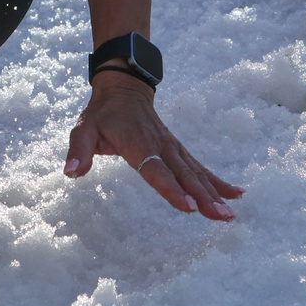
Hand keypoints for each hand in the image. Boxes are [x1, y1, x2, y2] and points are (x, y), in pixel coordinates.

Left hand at [64, 72, 241, 220]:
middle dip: (203, 197)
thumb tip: (70, 172)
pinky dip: (218, 181)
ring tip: (229, 215)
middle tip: (220, 217)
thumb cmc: (102, 113)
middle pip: (184, 175)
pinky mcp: (179, 150)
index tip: (189, 206)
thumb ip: (78, 150)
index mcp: (137, 144)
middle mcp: (161, 146)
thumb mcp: (82, 129)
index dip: (171, 189)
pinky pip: (200, 167)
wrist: (124, 88)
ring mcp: (173, 148)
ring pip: (196, 173)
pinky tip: (235, 194)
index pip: (155, 169)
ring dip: (214, 194)